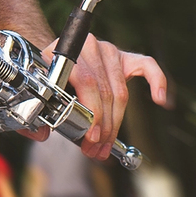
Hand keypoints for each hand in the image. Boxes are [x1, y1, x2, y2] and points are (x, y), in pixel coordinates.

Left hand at [31, 36, 167, 160]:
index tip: (90, 138)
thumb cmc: (48, 78)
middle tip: (95, 150)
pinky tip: (160, 100)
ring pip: (120, 91)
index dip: (92, 114)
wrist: (53, 56)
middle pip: (105, 91)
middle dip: (102, 127)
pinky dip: (157, 81)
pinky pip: (147, 65)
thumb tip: (40, 134)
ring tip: (106, 145)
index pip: (86, 82)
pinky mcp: (124, 56)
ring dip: (116, 124)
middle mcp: (89, 46)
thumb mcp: (38, 90)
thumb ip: (35, 113)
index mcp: (65, 51)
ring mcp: (108, 50)